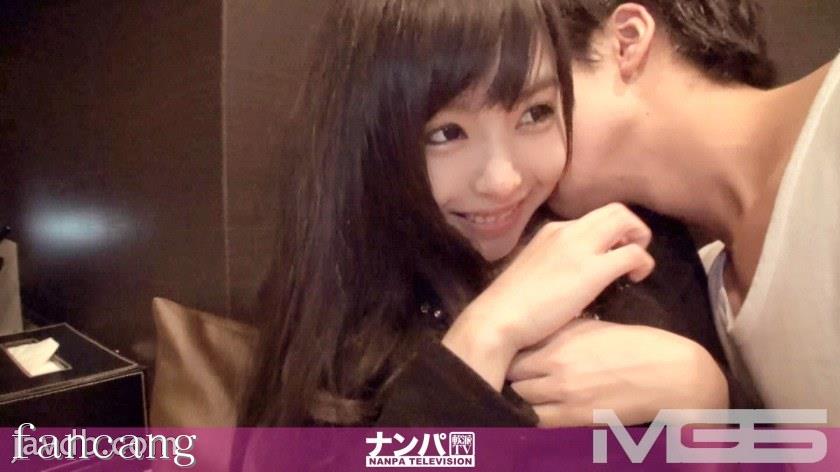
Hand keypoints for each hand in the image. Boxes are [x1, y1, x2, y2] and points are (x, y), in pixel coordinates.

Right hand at [443, 203, 654, 389]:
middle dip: (632, 228)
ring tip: (635, 266)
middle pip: (614, 210)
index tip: (610, 253)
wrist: (497, 317)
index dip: (610, 232)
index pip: (593, 217)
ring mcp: (580, 248)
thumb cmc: (509, 304)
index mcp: (553, 231)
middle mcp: (567, 230)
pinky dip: (643, 263)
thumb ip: (554, 261)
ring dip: (640, 238)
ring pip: (625, 220)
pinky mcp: (593, 270)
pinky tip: (633, 279)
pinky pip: (633, 253)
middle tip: (631, 254)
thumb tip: (571, 273)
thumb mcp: (534, 268)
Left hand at [508, 319, 728, 426]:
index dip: (508, 356)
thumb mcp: (591, 328)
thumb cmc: (633, 345)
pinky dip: (532, 419)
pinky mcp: (576, 418)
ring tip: (520, 399)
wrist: (668, 373)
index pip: (514, 350)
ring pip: (521, 401)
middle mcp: (556, 364)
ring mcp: (564, 393)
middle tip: (511, 381)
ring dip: (519, 400)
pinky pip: (539, 422)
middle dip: (509, 379)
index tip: (508, 359)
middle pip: (512, 376)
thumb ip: (560, 334)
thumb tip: (534, 337)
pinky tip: (536, 415)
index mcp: (560, 339)